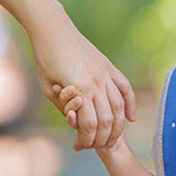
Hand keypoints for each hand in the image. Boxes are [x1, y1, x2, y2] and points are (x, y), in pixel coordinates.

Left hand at [33, 18, 134, 150]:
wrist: (53, 30)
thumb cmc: (44, 59)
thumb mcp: (48, 88)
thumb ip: (64, 107)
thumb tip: (77, 122)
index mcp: (79, 90)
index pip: (89, 126)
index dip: (85, 140)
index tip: (79, 146)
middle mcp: (96, 83)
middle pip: (107, 121)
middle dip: (102, 138)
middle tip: (94, 146)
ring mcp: (105, 74)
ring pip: (119, 107)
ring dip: (117, 126)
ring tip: (111, 137)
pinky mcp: (109, 67)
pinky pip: (125, 89)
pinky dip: (130, 105)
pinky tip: (130, 118)